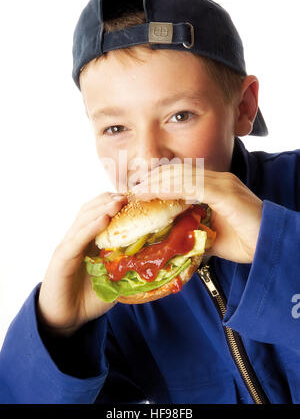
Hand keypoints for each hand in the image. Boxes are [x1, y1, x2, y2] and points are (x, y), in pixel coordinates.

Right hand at [37, 192, 126, 336]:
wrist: (66, 319)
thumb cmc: (89, 298)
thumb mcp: (115, 280)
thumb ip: (129, 268)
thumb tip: (157, 262)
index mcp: (89, 240)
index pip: (101, 212)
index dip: (116, 202)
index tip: (137, 196)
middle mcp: (77, 238)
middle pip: (91, 209)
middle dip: (110, 199)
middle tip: (130, 195)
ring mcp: (68, 246)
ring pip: (84, 219)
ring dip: (102, 208)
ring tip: (119, 201)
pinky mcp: (62, 259)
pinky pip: (77, 239)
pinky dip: (90, 228)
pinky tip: (103, 220)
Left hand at [131, 164, 262, 263]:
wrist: (272, 247)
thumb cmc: (246, 241)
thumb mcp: (211, 237)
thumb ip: (193, 234)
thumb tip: (172, 241)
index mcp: (214, 187)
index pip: (180, 176)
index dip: (158, 181)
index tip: (139, 192)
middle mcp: (218, 180)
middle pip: (178, 171)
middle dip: (154, 179)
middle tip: (133, 191)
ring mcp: (223, 184)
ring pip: (183, 175)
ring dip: (158, 182)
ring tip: (139, 191)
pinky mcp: (226, 193)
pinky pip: (194, 185)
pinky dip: (173, 188)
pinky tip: (157, 193)